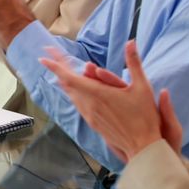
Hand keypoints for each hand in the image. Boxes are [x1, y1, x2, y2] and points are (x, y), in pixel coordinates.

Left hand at [39, 41, 167, 162]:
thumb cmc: (145, 117)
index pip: (70, 77)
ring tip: (60, 72)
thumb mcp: (142, 87)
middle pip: (68, 84)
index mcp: (98, 94)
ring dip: (66, 82)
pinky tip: (74, 92)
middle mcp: (89, 105)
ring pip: (72, 95)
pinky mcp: (92, 123)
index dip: (55, 66)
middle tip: (53, 58)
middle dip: (59, 69)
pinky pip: (78, 104)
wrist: (143, 147)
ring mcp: (89, 115)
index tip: (43, 57)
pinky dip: (73, 93)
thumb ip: (135, 62)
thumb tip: (131, 41)